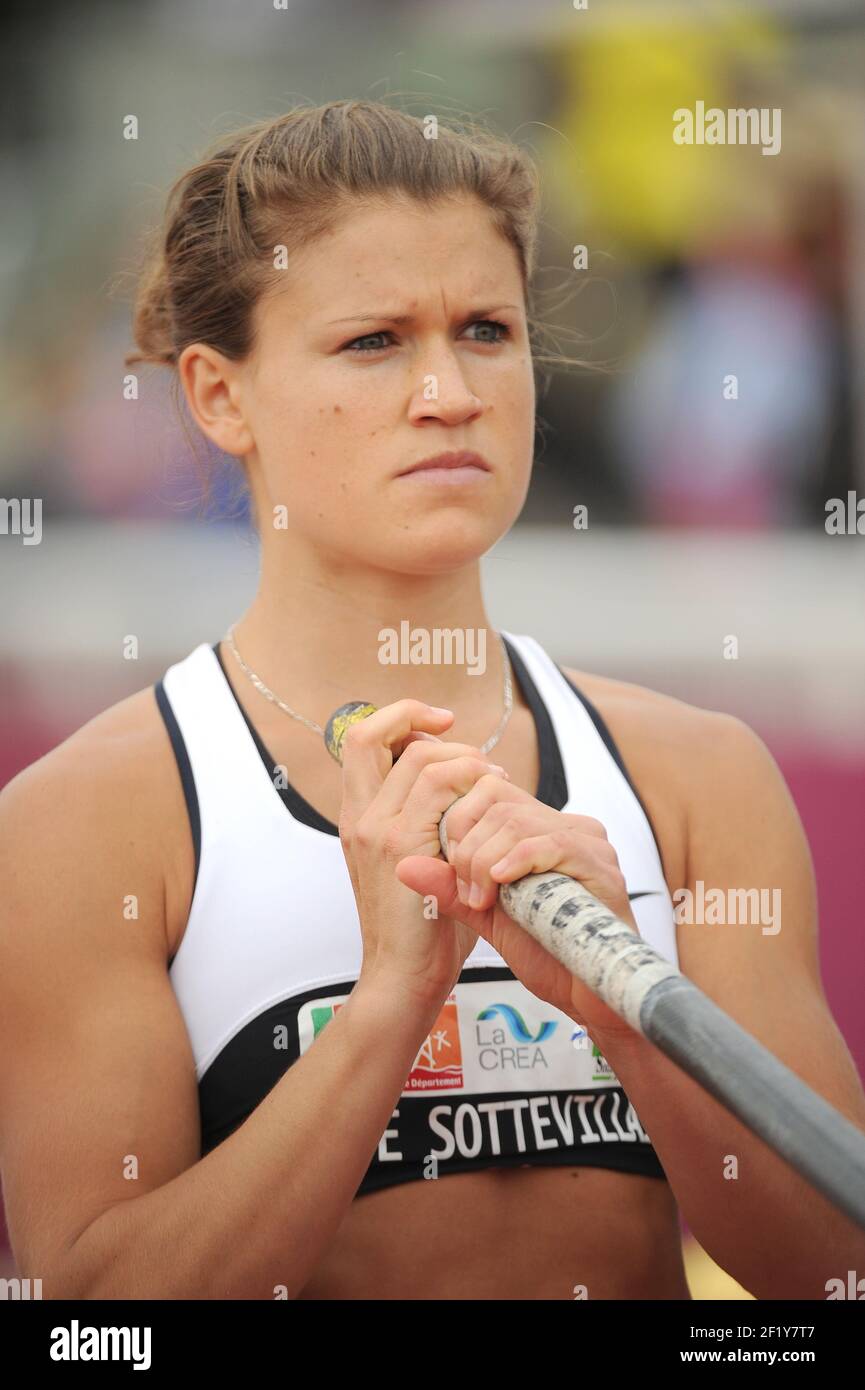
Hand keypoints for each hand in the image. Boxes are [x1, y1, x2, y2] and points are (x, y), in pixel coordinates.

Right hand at [338, 698, 510, 1009]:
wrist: (405, 976)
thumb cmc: (425, 924)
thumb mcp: (420, 862)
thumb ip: (431, 819)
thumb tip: (468, 779)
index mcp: (358, 816)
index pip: (362, 739)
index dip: (400, 718)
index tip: (440, 722)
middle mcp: (358, 817)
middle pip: (376, 734)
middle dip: (427, 724)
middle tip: (473, 753)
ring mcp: (375, 829)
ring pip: (419, 756)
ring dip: (463, 757)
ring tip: (491, 778)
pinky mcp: (400, 845)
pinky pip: (439, 787)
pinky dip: (471, 781)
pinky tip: (492, 800)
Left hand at [395, 779, 640, 1039]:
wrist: (586, 998)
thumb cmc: (545, 955)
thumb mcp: (484, 915)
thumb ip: (449, 887)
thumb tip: (404, 865)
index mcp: (539, 829)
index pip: (486, 791)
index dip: (455, 822)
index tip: (449, 868)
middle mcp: (566, 826)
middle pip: (496, 798)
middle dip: (465, 843)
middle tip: (464, 889)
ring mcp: (588, 842)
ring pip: (516, 819)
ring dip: (484, 860)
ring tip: (481, 900)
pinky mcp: (602, 865)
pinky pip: (551, 843)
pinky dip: (516, 862)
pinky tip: (500, 887)